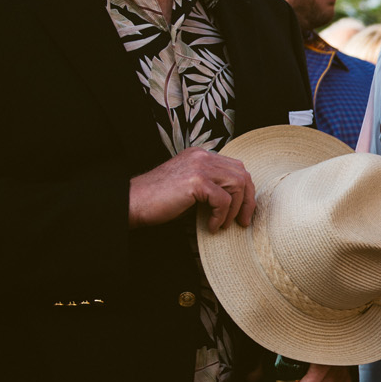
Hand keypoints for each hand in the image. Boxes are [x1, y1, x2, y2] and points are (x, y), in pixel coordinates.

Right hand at [129, 147, 255, 231]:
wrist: (132, 202)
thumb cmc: (159, 200)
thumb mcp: (191, 188)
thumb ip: (212, 186)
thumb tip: (238, 201)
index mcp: (201, 156)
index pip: (236, 168)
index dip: (245, 190)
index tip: (244, 211)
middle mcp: (202, 156)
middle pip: (242, 174)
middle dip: (247, 200)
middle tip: (243, 221)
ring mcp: (199, 166)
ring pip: (237, 185)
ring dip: (234, 210)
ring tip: (223, 224)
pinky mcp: (196, 181)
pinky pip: (223, 200)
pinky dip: (220, 216)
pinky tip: (211, 226)